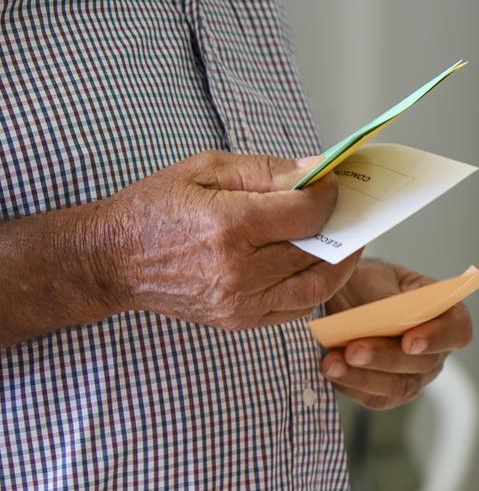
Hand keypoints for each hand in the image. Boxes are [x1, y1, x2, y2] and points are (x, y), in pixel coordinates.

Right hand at [102, 151, 360, 329]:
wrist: (113, 260)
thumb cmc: (158, 207)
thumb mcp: (206, 170)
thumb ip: (266, 171)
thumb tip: (317, 171)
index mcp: (228, 226)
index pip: (305, 214)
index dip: (329, 197)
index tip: (333, 184)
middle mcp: (237, 270)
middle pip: (315, 250)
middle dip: (342, 226)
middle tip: (351, 210)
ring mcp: (240, 302)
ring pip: (315, 286)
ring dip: (341, 263)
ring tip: (347, 241)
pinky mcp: (240, 320)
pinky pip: (297, 308)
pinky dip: (316, 287)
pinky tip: (319, 266)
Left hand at [321, 260, 472, 409]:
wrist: (342, 300)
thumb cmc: (368, 283)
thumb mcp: (376, 277)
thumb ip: (386, 297)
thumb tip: (386, 314)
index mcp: (446, 314)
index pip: (458, 330)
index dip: (439, 338)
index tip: (409, 340)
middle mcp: (436, 350)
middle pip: (424, 364)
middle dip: (387, 358)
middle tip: (354, 350)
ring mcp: (415, 375)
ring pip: (400, 386)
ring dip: (364, 377)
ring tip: (332, 363)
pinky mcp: (389, 393)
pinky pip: (376, 398)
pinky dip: (351, 385)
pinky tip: (331, 370)